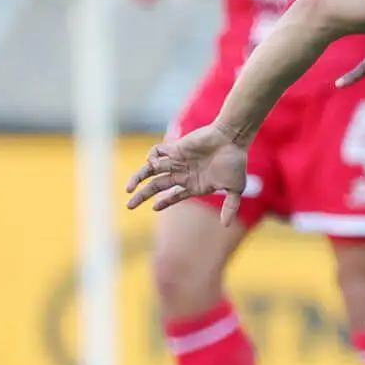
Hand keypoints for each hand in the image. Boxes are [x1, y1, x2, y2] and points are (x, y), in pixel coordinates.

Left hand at [125, 125, 248, 224]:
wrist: (232, 139)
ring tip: (128, 189)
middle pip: (157, 186)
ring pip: (152, 171)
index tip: (154, 208)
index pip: (174, 196)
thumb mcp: (235, 188)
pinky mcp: (175, 148)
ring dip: (138, 179)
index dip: (163, 202)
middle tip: (129, 206)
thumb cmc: (235, 162)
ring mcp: (178, 161)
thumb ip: (231, 206)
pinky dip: (150, 157)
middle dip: (142, 196)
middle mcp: (183, 173)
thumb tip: (226, 225)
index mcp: (195, 184)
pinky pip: (156, 153)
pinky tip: (151, 163)